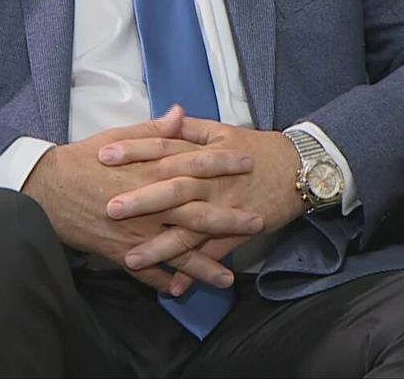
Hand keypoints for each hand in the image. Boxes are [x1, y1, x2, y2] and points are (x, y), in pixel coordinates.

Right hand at [22, 107, 264, 293]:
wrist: (46, 189)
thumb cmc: (81, 160)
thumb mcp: (119, 138)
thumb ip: (154, 131)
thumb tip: (180, 113)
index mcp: (151, 171)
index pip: (195, 166)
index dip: (223, 165)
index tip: (249, 163)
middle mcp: (150, 204)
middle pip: (196, 214)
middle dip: (229, 220)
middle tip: (257, 223)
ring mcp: (137, 232)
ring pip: (178, 251)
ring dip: (204, 265)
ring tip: (228, 277)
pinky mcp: (121, 252)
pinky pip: (147, 273)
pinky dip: (164, 282)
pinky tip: (182, 291)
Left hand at [97, 118, 306, 282]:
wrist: (299, 169)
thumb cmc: (256, 149)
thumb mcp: (222, 132)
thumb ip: (189, 128)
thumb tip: (164, 117)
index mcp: (204, 152)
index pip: (164, 149)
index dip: (134, 151)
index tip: (104, 155)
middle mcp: (211, 181)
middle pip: (174, 188)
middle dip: (142, 200)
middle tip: (109, 209)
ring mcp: (225, 208)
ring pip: (190, 228)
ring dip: (161, 245)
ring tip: (131, 258)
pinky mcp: (239, 231)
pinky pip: (214, 253)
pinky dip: (196, 270)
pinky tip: (174, 286)